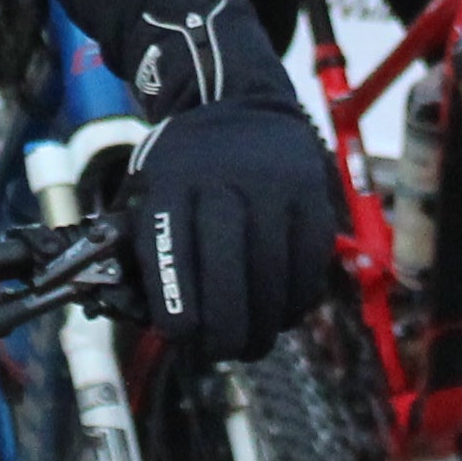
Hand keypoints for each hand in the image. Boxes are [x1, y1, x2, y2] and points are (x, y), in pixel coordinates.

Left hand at [117, 94, 340, 361]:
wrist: (246, 108)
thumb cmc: (189, 169)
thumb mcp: (152, 185)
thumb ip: (147, 242)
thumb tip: (153, 318)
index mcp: (174, 178)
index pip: (172, 244)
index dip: (177, 299)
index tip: (178, 336)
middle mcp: (226, 179)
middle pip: (228, 267)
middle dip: (224, 325)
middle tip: (219, 352)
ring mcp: (276, 187)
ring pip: (272, 274)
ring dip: (262, 324)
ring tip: (250, 346)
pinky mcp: (314, 199)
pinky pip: (308, 266)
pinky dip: (294, 302)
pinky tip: (279, 316)